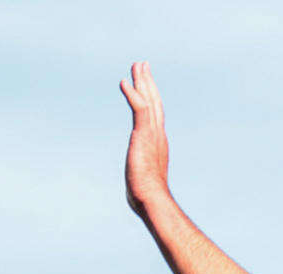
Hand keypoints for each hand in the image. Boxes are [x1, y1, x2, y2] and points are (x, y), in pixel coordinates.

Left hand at [120, 61, 170, 217]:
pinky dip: (133, 94)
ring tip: (137, 65)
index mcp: (158, 143)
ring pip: (148, 101)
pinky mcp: (143, 135)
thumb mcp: (142, 180)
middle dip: (148, 82)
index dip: (151, 97)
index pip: (155, 115)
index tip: (145, 83)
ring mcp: (152, 134)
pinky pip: (139, 109)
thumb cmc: (147, 196)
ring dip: (142, 82)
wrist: (152, 199)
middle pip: (154, 103)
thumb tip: (139, 191)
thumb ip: (141, 175)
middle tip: (142, 65)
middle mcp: (158, 135)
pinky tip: (125, 82)